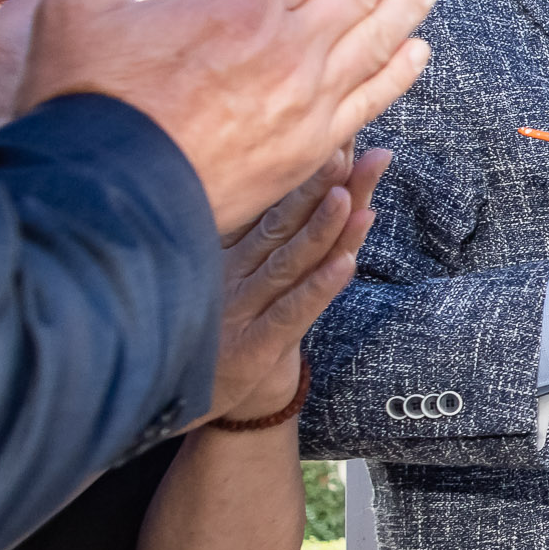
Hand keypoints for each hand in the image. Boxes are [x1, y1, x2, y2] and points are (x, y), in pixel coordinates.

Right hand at [13, 0, 439, 233]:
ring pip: (377, 40)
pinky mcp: (313, 147)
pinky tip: (417, 52)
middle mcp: (289, 49)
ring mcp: (309, 101)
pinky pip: (373, 99)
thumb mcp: (70, 1)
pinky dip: (400, 71)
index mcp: (241, 5)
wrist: (107, 199)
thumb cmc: (86, 100)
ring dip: (407, 4)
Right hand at [206, 148, 386, 421]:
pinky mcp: (254, 351)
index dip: (307, 174)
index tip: (339, 134)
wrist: (196, 415)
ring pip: (290, 263)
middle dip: (322, 184)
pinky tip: (346, 264)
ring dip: (322, 229)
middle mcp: (237, 277)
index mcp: (232, 259)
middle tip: (352, 142)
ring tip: (349, 194)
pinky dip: (320, 289)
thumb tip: (291, 195)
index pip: (276, 208)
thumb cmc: (223, 343)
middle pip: (286, 224)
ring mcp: (243, 312)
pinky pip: (292, 314)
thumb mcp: (232, 287)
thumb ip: (254, 245)